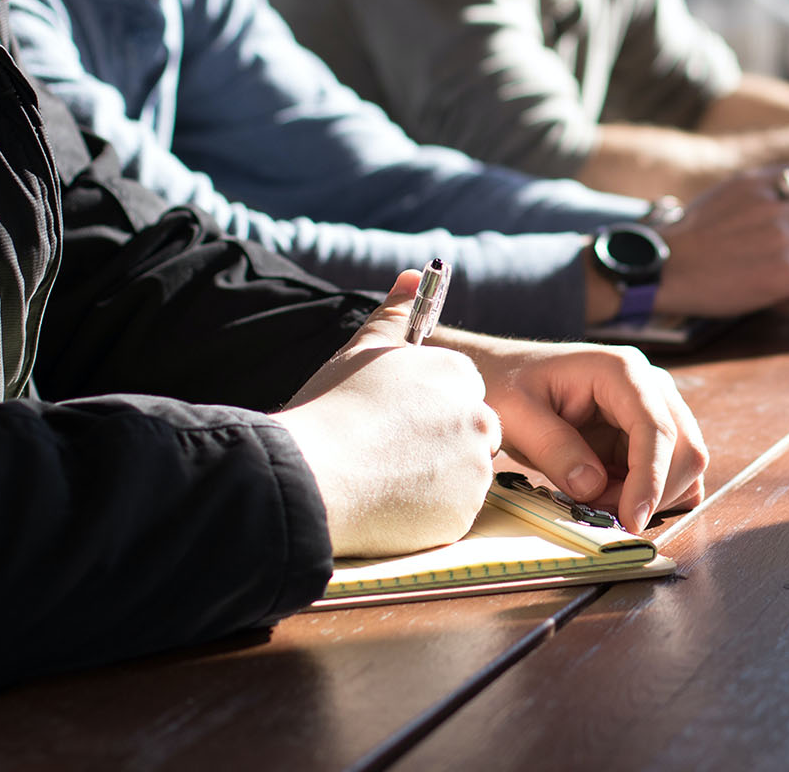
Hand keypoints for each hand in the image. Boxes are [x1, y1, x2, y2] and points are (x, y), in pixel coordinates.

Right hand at [275, 271, 499, 556]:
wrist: (311, 476)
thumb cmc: (332, 408)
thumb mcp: (362, 350)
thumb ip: (395, 313)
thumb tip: (413, 275)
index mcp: (457, 375)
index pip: (462, 391)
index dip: (427, 409)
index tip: (396, 422)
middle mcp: (478, 418)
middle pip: (471, 433)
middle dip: (440, 443)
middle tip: (389, 453)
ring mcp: (475, 468)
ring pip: (464, 474)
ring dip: (435, 478)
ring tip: (383, 478)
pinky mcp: (464, 513)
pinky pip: (453, 512)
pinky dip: (428, 512)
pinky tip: (389, 504)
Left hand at [431, 332, 707, 532]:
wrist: (503, 375)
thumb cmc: (507, 385)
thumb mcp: (516, 415)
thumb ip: (554, 448)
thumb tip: (593, 487)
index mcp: (621, 371)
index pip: (656, 428)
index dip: (650, 478)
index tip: (631, 520)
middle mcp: (650, 386)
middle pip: (685, 449)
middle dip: (651, 493)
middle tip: (600, 513)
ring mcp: (654, 409)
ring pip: (684, 465)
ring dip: (649, 497)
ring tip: (596, 500)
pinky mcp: (648, 434)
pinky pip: (670, 473)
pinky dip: (650, 496)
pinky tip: (611, 496)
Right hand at [656, 165, 788, 316]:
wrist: (660, 269)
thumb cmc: (691, 241)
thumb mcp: (726, 197)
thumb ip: (764, 196)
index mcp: (760, 182)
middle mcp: (775, 205)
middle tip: (785, 267)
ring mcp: (780, 238)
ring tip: (780, 284)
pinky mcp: (781, 272)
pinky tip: (774, 300)